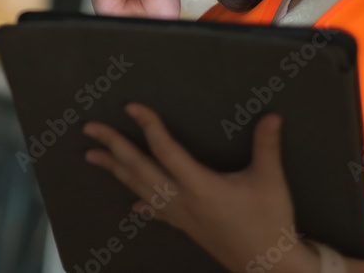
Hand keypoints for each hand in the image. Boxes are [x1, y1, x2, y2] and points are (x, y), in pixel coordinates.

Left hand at [82, 104, 319, 272]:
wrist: (269, 267)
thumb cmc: (269, 222)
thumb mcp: (270, 181)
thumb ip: (267, 146)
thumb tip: (272, 115)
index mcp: (200, 186)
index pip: (166, 149)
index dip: (149, 126)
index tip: (130, 107)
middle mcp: (182, 199)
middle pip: (139, 168)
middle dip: (113, 146)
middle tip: (90, 128)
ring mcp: (179, 215)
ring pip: (139, 188)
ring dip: (115, 170)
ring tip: (91, 155)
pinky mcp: (183, 226)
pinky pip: (153, 210)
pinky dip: (139, 201)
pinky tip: (132, 204)